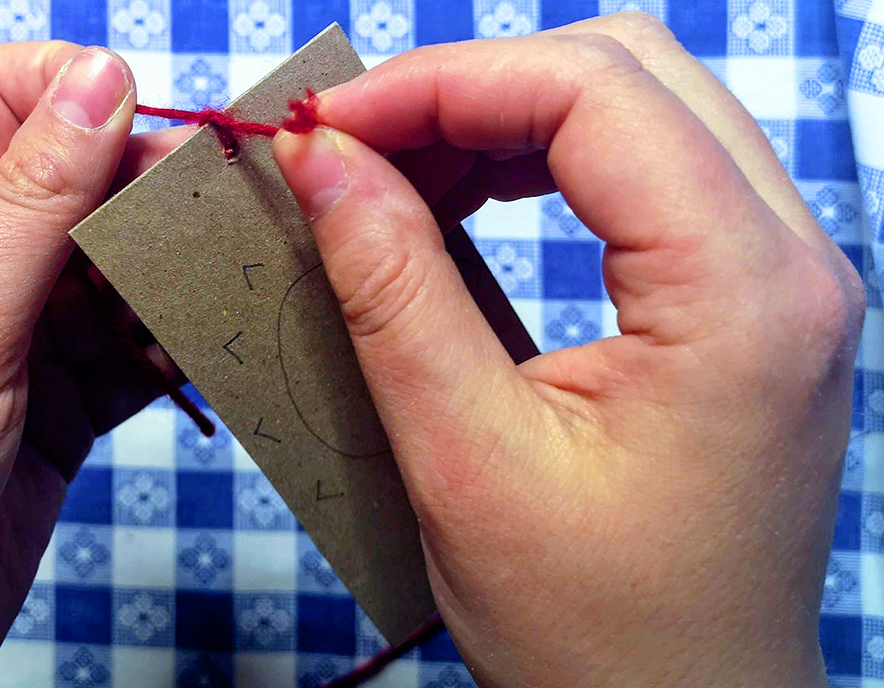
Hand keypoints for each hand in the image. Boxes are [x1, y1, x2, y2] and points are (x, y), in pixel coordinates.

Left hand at [0, 42, 185, 685]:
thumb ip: (34, 201)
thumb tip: (101, 75)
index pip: (2, 97)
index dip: (84, 92)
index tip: (168, 126)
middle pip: (80, 183)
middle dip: (153, 194)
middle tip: (229, 220)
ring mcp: (10, 339)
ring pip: (114, 271)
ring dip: (173, 278)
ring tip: (232, 290)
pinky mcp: (52, 406)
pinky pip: (129, 351)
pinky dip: (171, 349)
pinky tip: (208, 351)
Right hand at [274, 13, 863, 687]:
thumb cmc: (596, 633)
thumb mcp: (466, 460)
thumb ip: (392, 288)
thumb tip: (323, 158)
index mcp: (742, 295)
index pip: (591, 93)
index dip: (441, 83)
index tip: (325, 123)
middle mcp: (790, 261)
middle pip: (627, 72)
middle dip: (470, 87)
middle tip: (350, 143)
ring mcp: (781, 278)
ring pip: (639, 110)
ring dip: (504, 119)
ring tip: (393, 172)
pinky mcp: (748, 303)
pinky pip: (647, 175)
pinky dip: (543, 166)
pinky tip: (462, 203)